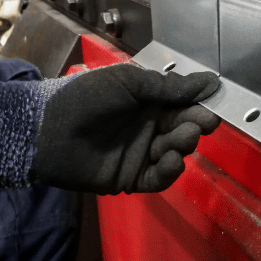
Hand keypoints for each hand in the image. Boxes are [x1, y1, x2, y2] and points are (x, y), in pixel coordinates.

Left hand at [31, 64, 220, 193]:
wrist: (46, 130)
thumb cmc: (84, 98)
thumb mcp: (129, 81)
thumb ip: (169, 86)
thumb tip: (210, 82)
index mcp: (150, 102)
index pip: (185, 104)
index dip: (201, 105)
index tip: (214, 105)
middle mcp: (149, 127)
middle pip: (185, 128)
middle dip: (196, 125)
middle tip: (201, 123)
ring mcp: (141, 153)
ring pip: (176, 152)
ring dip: (184, 145)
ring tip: (181, 139)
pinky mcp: (131, 178)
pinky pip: (159, 178)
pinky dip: (170, 171)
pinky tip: (173, 161)